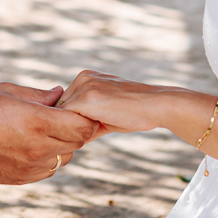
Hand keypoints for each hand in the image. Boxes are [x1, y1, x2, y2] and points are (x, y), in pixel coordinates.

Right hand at [0, 82, 99, 184]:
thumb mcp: (8, 91)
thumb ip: (39, 94)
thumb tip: (60, 93)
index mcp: (37, 122)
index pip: (81, 125)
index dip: (84, 116)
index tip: (77, 109)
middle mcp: (38, 147)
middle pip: (78, 142)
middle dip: (75, 128)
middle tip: (62, 118)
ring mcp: (32, 166)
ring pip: (66, 157)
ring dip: (63, 144)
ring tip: (45, 132)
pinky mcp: (24, 177)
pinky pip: (50, 169)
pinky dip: (49, 158)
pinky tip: (33, 145)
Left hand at [57, 70, 188, 133]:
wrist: (156, 105)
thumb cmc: (134, 112)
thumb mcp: (106, 113)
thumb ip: (86, 122)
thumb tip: (69, 141)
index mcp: (86, 77)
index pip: (65, 103)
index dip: (71, 121)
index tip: (84, 129)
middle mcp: (82, 78)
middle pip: (61, 110)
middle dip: (70, 125)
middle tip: (94, 130)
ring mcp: (83, 87)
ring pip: (63, 117)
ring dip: (74, 129)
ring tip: (100, 127)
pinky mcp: (86, 99)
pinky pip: (68, 121)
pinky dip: (77, 131)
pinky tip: (99, 129)